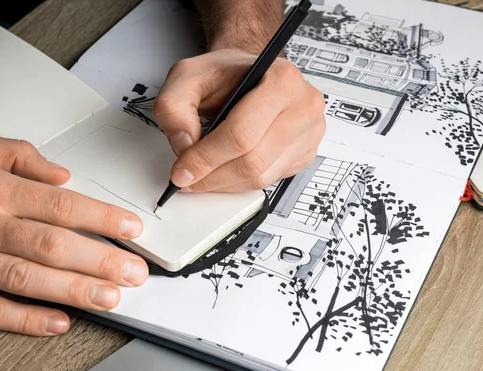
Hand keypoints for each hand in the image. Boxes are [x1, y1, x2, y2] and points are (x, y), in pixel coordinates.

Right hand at [0, 132, 147, 335]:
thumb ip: (18, 154)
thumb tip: (62, 174)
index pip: (60, 204)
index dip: (102, 218)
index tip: (130, 228)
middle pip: (52, 245)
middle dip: (101, 260)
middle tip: (134, 272)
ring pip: (27, 279)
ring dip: (74, 290)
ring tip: (110, 297)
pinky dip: (25, 320)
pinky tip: (57, 323)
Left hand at [153, 48, 325, 191]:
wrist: (248, 75)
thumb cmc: (225, 74)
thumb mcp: (187, 76)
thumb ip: (174, 106)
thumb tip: (184, 146)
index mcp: (281, 81)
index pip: (242, 134)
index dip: (206, 158)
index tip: (182, 170)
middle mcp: (303, 106)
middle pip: (252, 161)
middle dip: (212, 176)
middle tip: (187, 177)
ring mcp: (309, 133)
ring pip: (260, 177)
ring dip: (224, 183)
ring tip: (203, 174)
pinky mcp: (305, 154)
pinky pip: (268, 181)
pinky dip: (239, 182)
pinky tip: (225, 170)